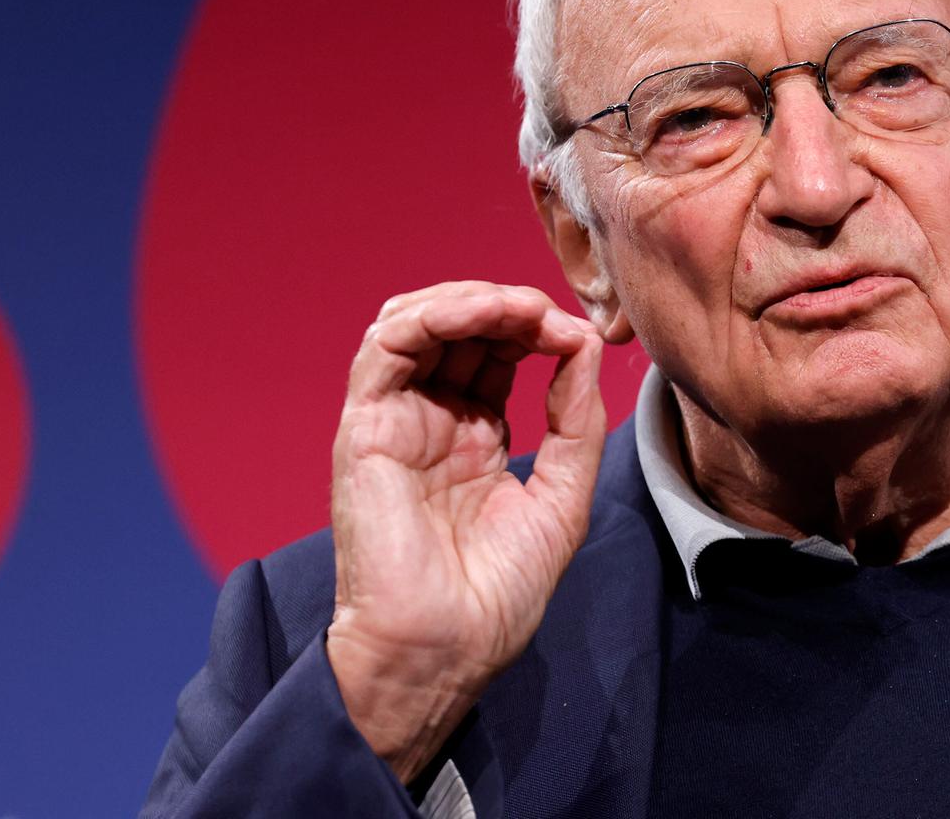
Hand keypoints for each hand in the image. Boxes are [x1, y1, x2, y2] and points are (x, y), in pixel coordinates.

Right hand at [322, 282, 605, 781]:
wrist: (446, 648)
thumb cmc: (497, 594)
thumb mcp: (562, 496)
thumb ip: (576, 420)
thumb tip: (584, 346)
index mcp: (472, 436)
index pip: (498, 352)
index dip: (537, 330)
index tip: (582, 335)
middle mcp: (430, 420)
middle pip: (460, 329)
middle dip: (509, 307)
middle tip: (551, 313)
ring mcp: (395, 420)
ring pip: (417, 324)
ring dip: (472, 300)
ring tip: (520, 306)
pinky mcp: (365, 426)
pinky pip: (385, 346)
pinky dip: (432, 314)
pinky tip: (481, 313)